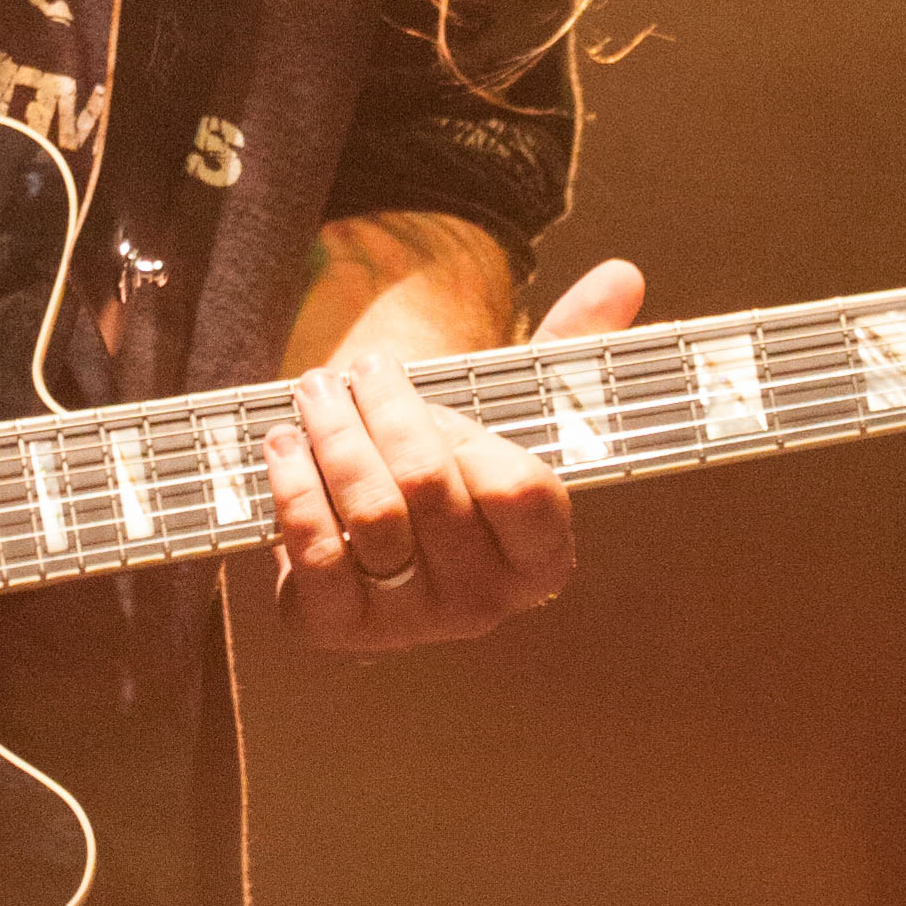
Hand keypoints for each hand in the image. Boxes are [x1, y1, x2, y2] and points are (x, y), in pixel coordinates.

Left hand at [268, 257, 645, 654]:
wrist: (377, 537)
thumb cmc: (454, 466)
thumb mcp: (512, 414)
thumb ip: (568, 350)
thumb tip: (622, 277)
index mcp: (542, 558)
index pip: (522, 491)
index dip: (472, 436)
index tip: (439, 400)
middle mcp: (483, 604)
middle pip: (429, 486)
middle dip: (387, 411)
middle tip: (360, 370)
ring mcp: (410, 623)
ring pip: (370, 512)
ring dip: (334, 437)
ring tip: (316, 394)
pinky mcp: (338, 628)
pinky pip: (315, 551)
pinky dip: (293, 487)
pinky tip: (284, 444)